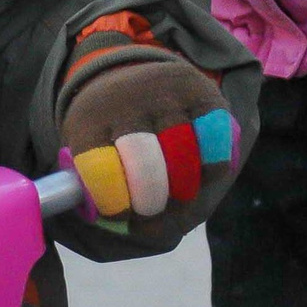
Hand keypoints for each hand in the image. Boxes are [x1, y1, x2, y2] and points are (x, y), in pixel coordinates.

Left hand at [57, 14, 235, 238]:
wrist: (134, 75)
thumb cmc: (110, 135)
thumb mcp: (89, 156)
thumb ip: (104, 196)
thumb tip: (136, 231)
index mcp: (89, 120)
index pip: (100, 171)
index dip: (115, 204)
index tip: (122, 214)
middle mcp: (127, 101)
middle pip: (146, 167)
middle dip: (152, 202)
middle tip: (151, 209)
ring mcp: (167, 95)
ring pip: (184, 157)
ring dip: (183, 191)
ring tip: (176, 196)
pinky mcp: (203, 94)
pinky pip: (218, 144)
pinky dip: (212, 170)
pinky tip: (199, 173)